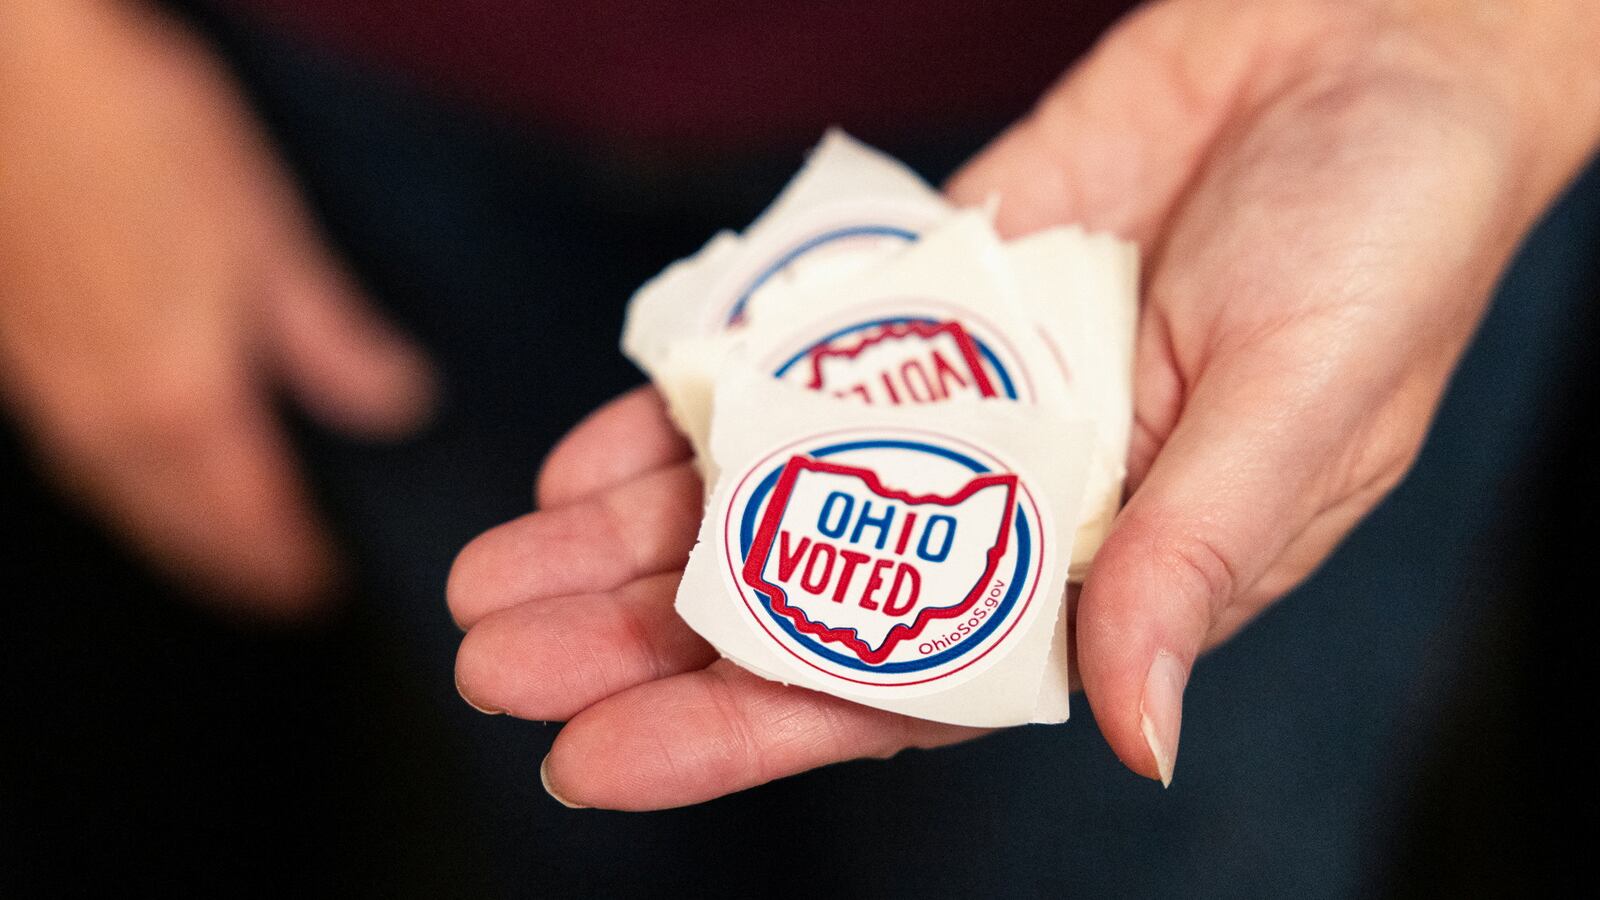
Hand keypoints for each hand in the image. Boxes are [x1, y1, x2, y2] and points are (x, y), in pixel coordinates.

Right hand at [0, 1, 434, 617]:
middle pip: (178, 530)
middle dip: (234, 569)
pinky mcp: (15, 356)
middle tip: (280, 592)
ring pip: (121, 503)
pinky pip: (79, 460)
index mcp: (183, 399)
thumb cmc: (146, 137)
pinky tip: (144, 474)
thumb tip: (401, 404)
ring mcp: (48, 392)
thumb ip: (335, 340)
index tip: (321, 589)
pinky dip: (126, 491)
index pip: (251, 519)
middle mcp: (106, 418)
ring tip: (221, 554)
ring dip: (177, 540)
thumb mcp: (271, 238)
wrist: (13, 66)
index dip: (288, 561)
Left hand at [449, 0, 1599, 806]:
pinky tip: (586, 451)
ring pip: (769, 484)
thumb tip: (1135, 734)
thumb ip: (1195, 561)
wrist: (1376, 44)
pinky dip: (694, 403)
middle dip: (643, 638)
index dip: (746, 728)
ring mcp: (961, 391)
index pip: (902, 680)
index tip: (600, 761)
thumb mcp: (1305, 406)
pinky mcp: (932, 291)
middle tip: (493, 668)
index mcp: (1107, 563)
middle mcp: (1015, 495)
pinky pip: (793, 359)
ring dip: (629, 532)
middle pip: (800, 594)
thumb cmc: (1389, 233)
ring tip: (494, 575)